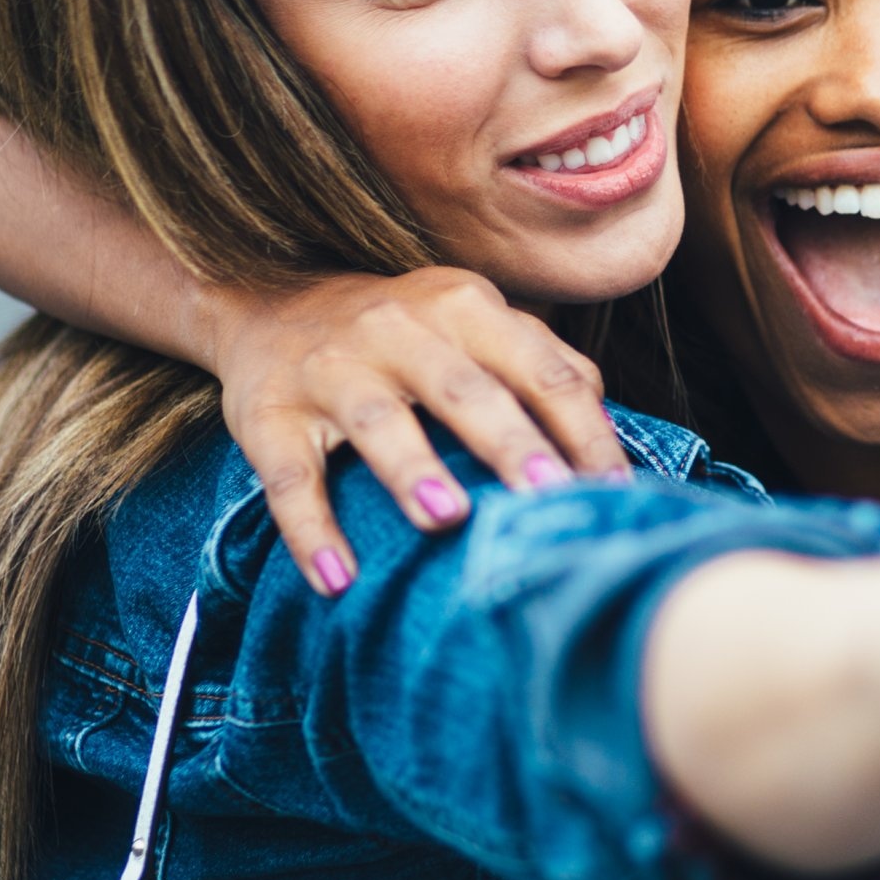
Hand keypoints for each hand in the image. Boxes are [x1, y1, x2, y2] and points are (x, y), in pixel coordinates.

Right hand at [210, 268, 628, 593]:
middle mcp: (397, 329)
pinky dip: (310, 530)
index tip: (613, 492)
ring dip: (411, 468)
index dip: (580, 430)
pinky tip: (336, 578)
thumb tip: (610, 428)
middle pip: (463, 388)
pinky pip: (288, 477)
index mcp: (462, 307)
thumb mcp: (470, 324)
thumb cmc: (401, 334)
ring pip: (375, 419)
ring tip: (446, 518)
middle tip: (547, 495)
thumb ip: (540, 362)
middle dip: (509, 442)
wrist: (266, 301)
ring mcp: (330, 369)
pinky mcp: (267, 414)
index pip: (539, 368)